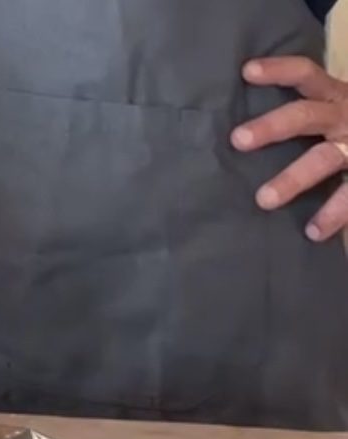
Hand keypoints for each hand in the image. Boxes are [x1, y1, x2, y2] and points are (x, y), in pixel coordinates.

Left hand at [232, 56, 347, 241]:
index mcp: (338, 97)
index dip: (279, 70)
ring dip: (294, 178)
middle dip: (272, 126)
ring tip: (264, 200)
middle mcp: (347, 115)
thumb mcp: (341, 107)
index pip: (307, 75)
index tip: (247, 71)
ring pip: (325, 158)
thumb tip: (248, 117)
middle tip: (238, 140)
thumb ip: (309, 111)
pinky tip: (313, 232)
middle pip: (306, 115)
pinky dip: (334, 214)